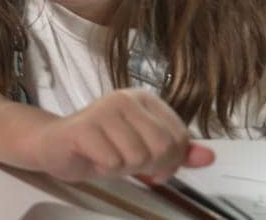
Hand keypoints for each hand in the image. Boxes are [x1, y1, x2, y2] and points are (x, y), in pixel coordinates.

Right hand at [31, 88, 215, 180]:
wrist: (56, 145)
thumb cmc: (102, 146)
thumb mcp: (145, 149)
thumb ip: (178, 152)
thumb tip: (209, 156)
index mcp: (145, 99)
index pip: (180, 138)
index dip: (170, 161)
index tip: (151, 163)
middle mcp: (126, 98)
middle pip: (162, 147)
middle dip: (147, 165)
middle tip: (126, 160)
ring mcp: (103, 110)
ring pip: (138, 156)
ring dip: (123, 167)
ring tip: (107, 156)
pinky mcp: (84, 127)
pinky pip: (112, 162)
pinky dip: (104, 168)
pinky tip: (93, 156)